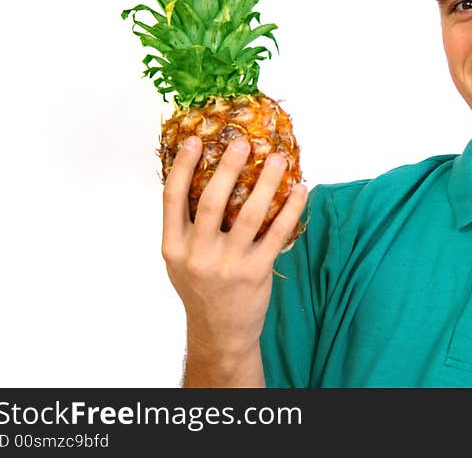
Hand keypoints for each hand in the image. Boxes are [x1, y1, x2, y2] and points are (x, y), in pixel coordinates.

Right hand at [161, 134, 308, 385]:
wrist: (220, 331)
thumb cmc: (201, 288)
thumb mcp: (180, 260)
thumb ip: (186, 225)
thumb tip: (201, 175)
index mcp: (173, 247)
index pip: (172, 199)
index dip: (183, 167)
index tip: (195, 140)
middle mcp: (197, 255)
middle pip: (211, 201)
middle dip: (227, 168)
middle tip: (243, 142)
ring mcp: (227, 264)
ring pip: (249, 213)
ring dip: (266, 182)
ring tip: (278, 159)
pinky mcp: (256, 272)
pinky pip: (277, 233)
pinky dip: (290, 208)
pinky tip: (299, 190)